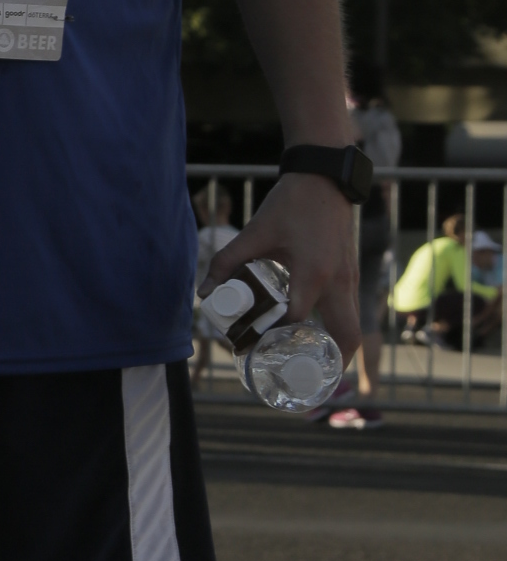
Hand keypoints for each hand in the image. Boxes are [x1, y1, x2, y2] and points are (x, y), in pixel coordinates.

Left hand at [207, 174, 358, 361]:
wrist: (325, 179)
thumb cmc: (290, 204)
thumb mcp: (255, 232)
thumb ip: (227, 262)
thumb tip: (206, 293)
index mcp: (312, 272)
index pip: (297, 319)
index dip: (277, 340)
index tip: (257, 352)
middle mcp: (337, 281)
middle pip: (344, 337)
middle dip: (328, 365)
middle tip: (303, 381)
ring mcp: (350, 279)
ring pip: (353, 328)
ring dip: (337, 352)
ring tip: (312, 368)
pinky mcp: (351, 275)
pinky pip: (351, 313)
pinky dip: (339, 332)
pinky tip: (319, 339)